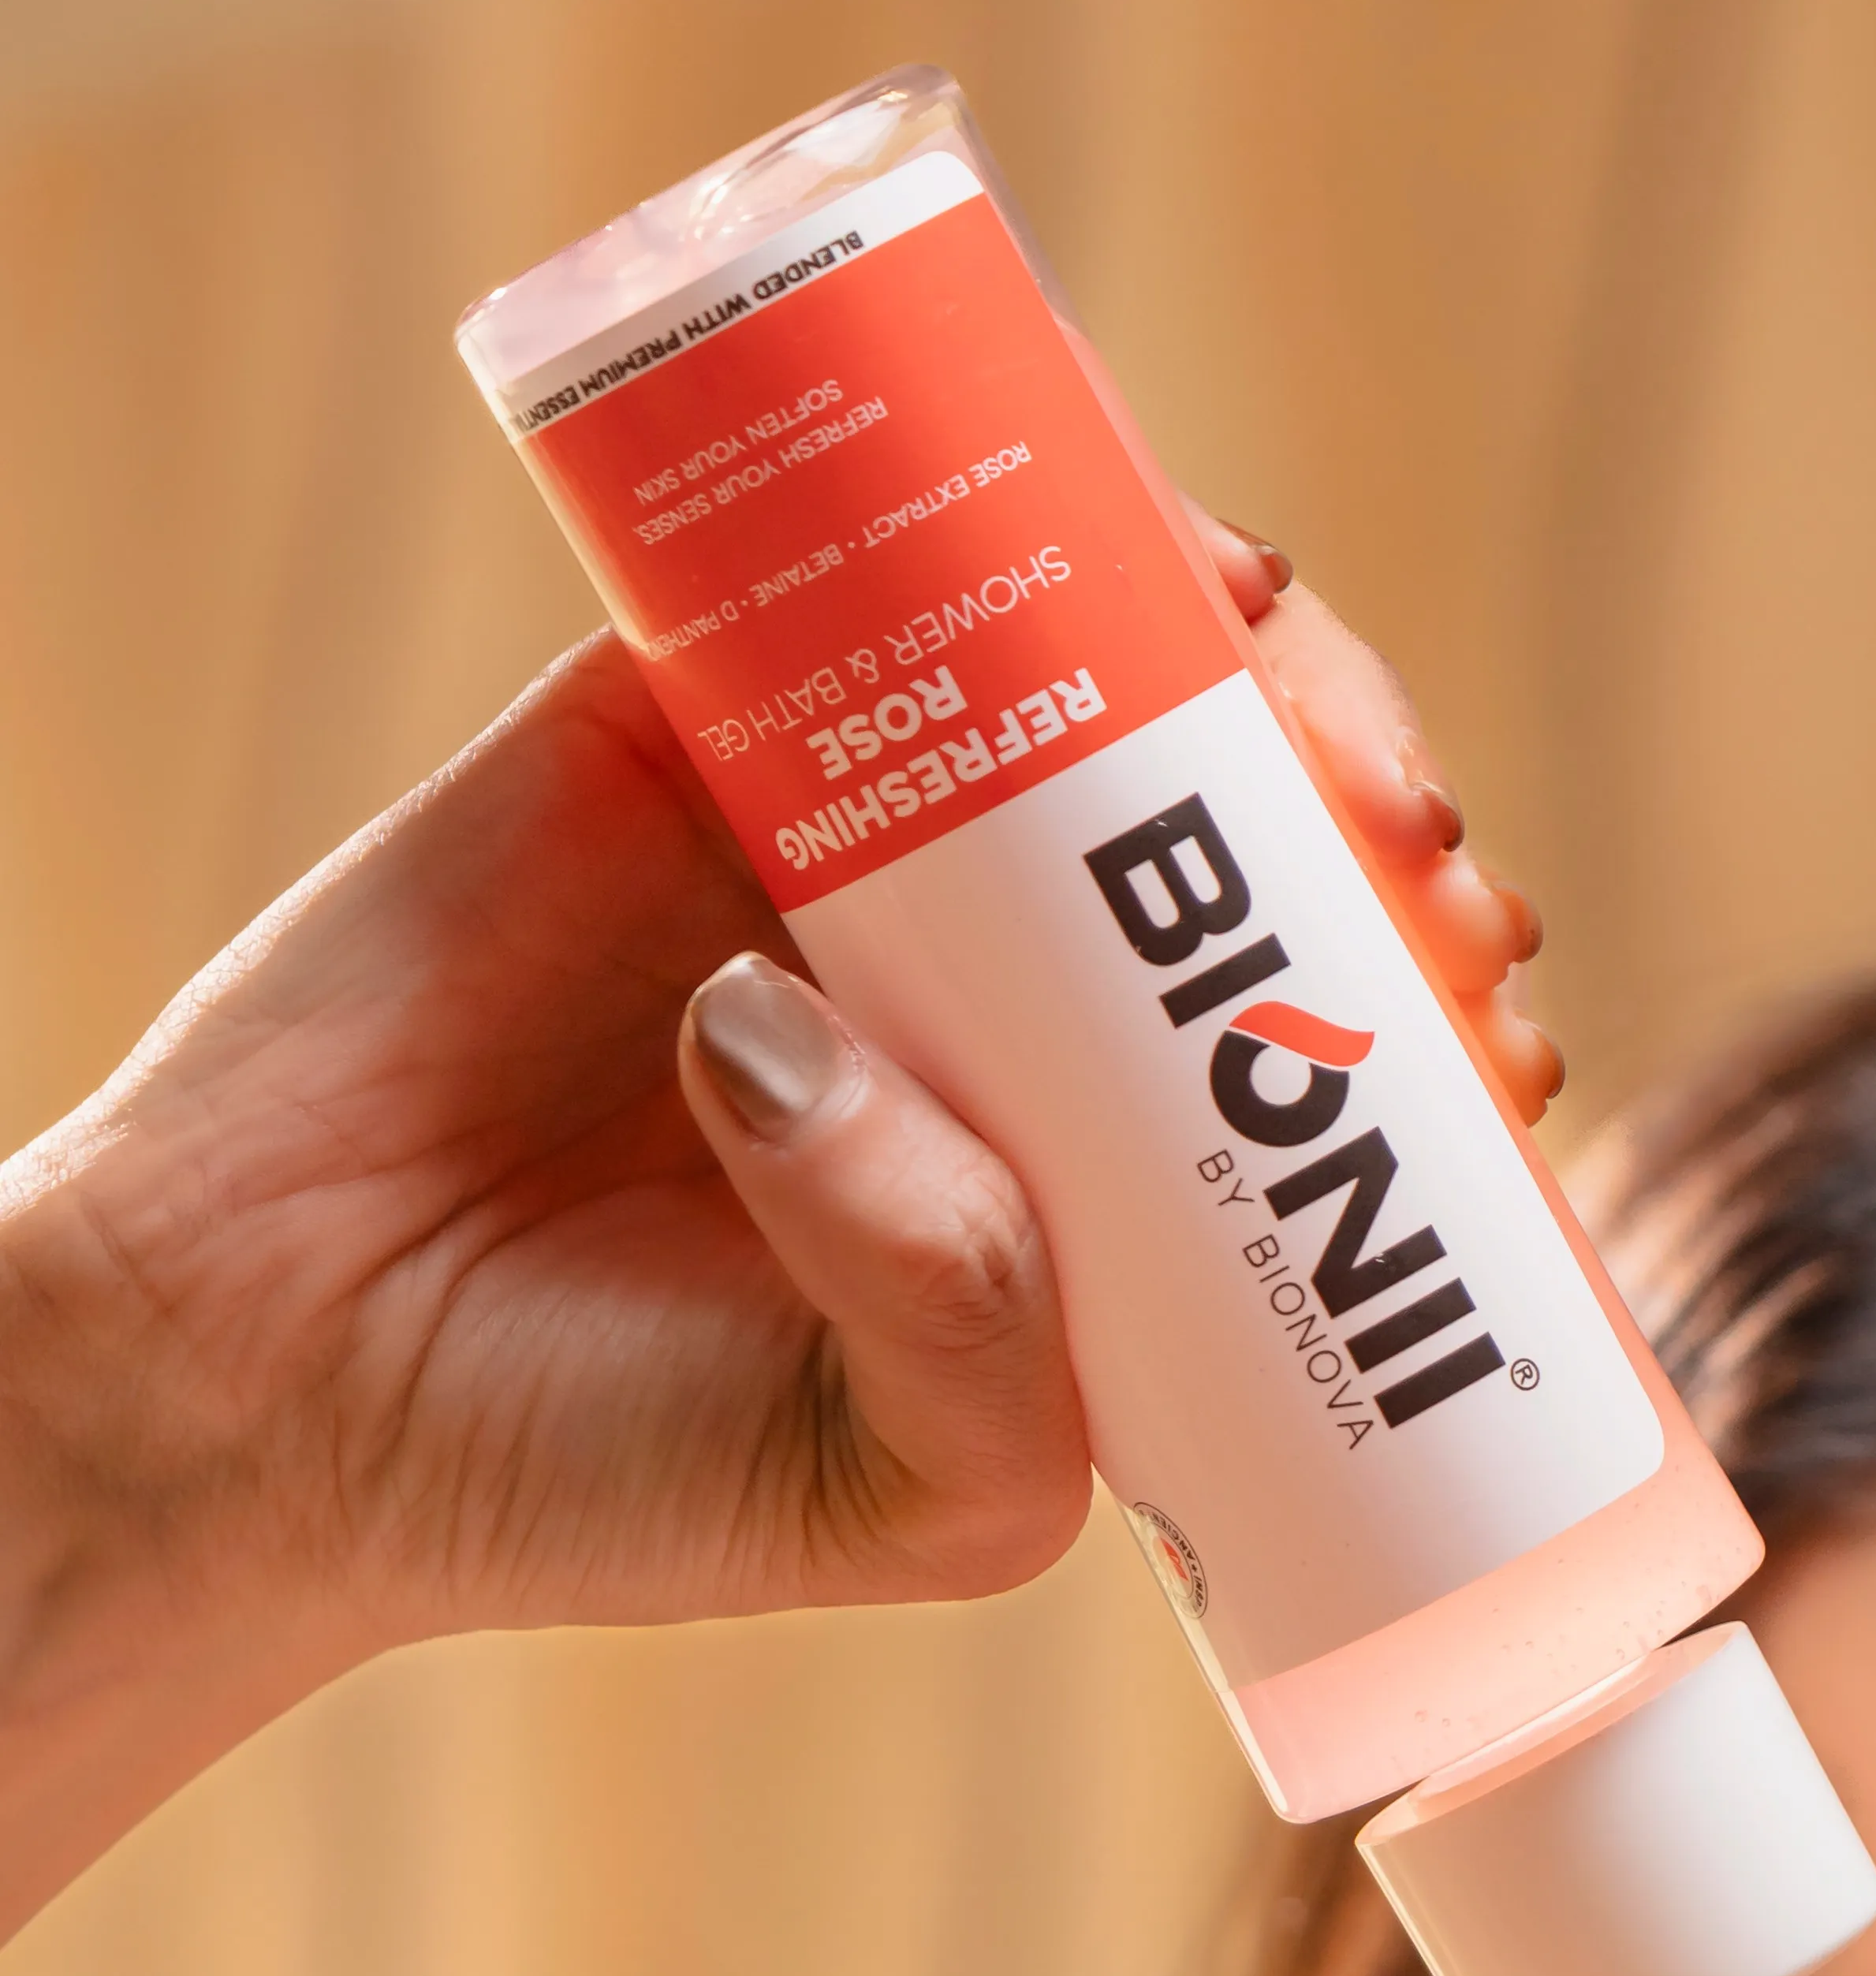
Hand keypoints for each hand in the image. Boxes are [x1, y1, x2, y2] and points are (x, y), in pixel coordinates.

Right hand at [0, 530, 1553, 1919]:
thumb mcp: (895, 1485)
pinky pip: (850, 552)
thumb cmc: (609, 1469)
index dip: (1438, 1011)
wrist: (278, 1384)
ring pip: (1100, 662)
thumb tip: (834, 1035)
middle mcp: (1002, 983)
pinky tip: (1111, 504)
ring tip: (1296, 687)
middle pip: (1252, 834)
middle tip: (1427, 859)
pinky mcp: (680, 708)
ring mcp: (854, 829)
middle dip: (1377, 813)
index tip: (1497, 1026)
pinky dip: (988, 490)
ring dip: (1248, 637)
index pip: (1321, 1052)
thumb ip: (963, 1325)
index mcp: (1091, 1170)